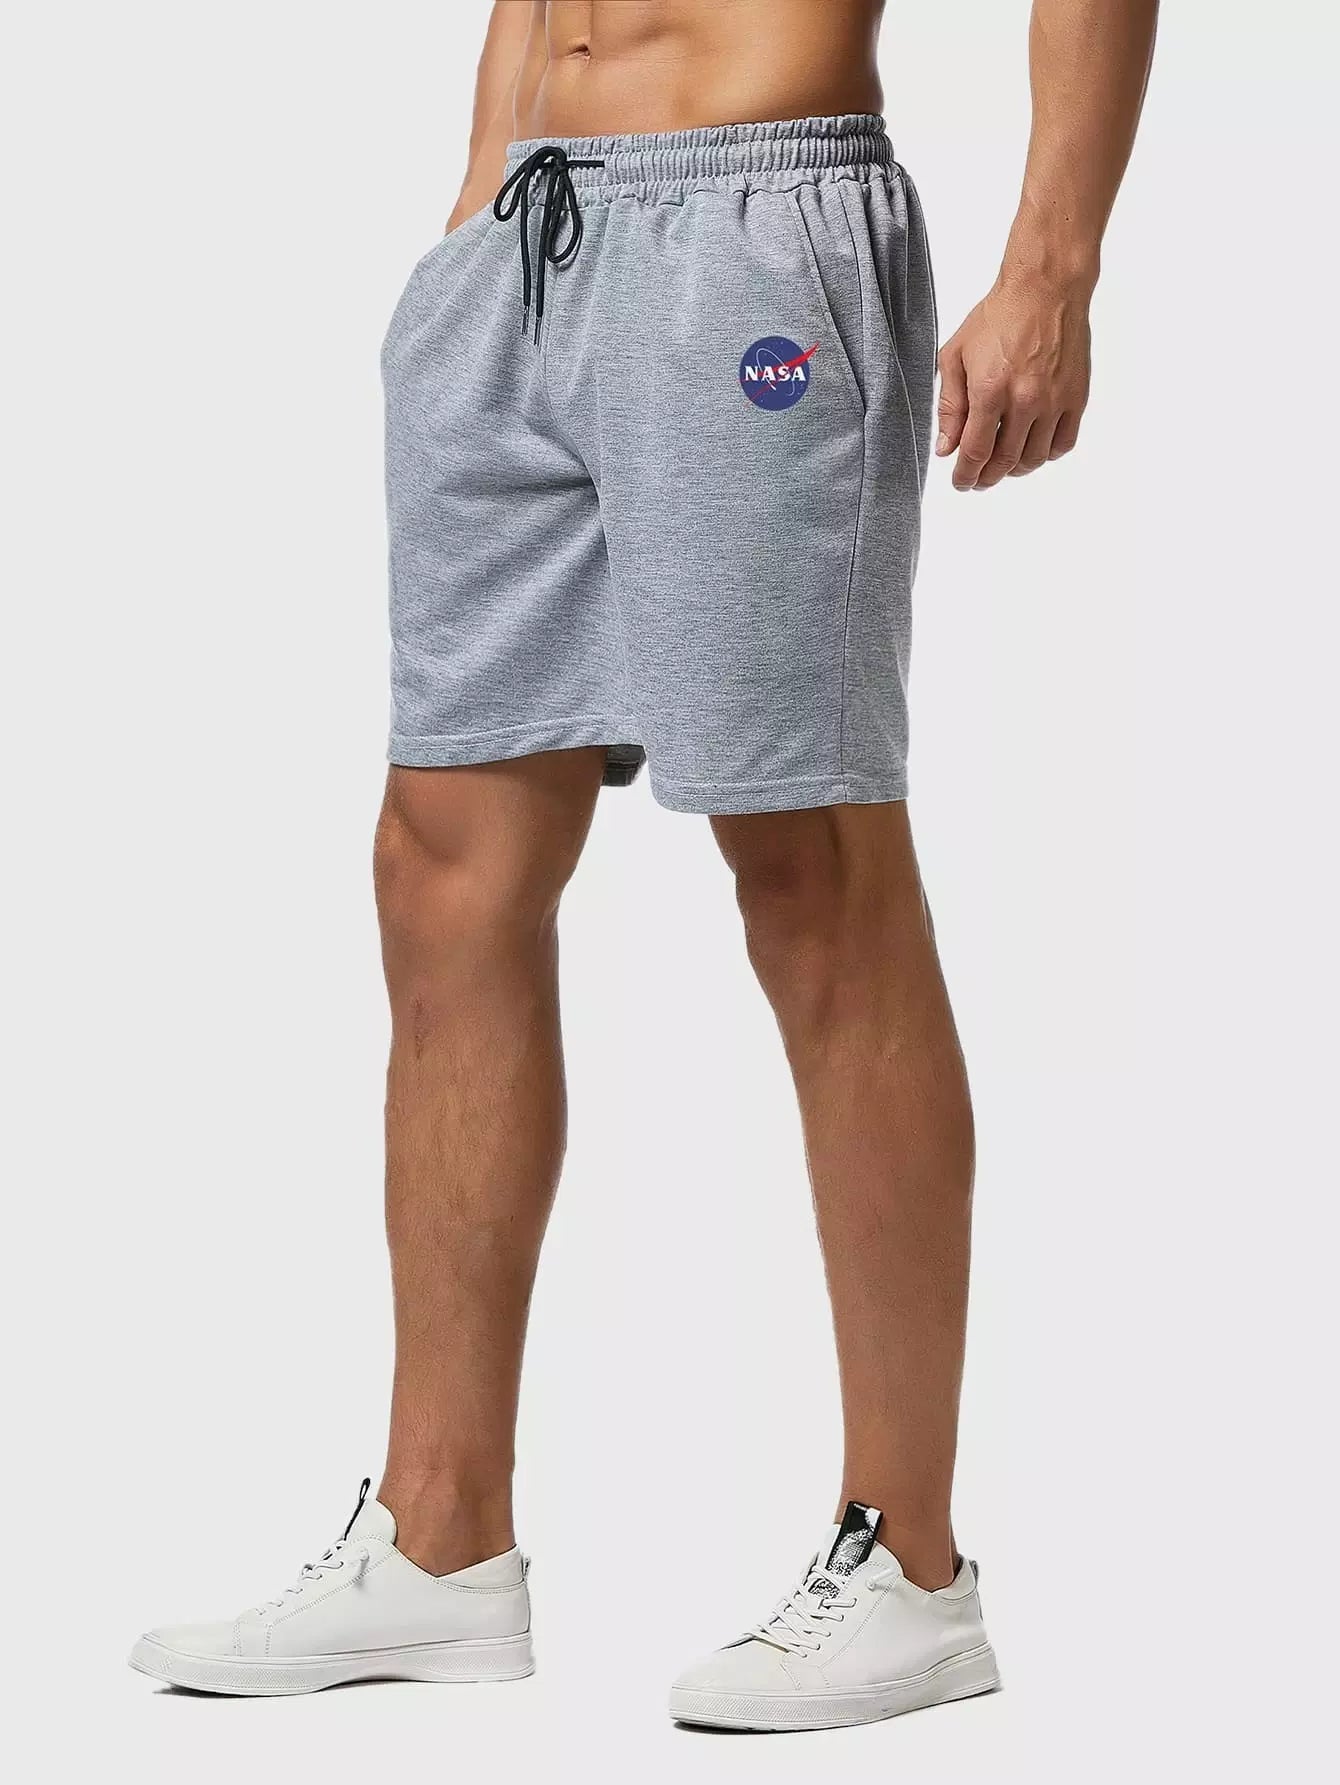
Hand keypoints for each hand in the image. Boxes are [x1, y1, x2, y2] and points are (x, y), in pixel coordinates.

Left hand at [935, 275, 1092, 490]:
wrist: (1045, 289)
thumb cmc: (998, 317)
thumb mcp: (955, 356)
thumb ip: (949, 406)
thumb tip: (946, 448)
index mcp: (990, 390)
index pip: (976, 452)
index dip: (966, 475)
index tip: (960, 482)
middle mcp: (1025, 400)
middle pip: (1005, 461)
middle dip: (987, 477)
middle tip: (978, 479)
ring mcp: (1054, 401)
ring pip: (1035, 458)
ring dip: (1015, 469)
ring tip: (1003, 464)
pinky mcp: (1076, 397)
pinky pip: (1063, 443)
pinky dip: (1046, 454)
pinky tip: (1033, 448)